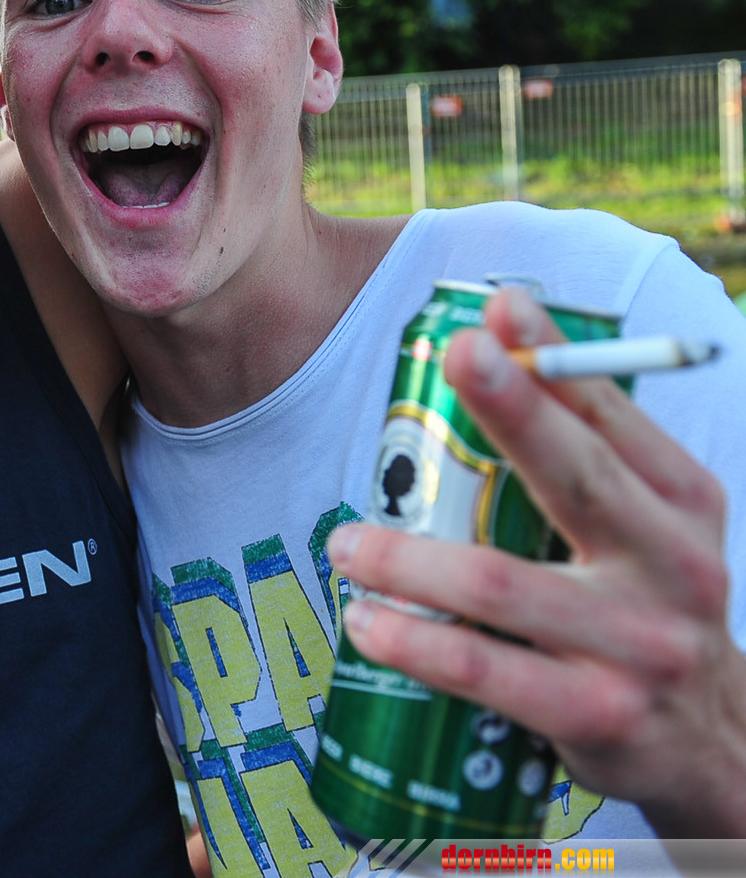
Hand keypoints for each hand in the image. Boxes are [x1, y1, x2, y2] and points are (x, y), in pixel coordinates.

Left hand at [328, 288, 745, 836]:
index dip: (555, 360)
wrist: (711, 743)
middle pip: (578, 478)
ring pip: (506, 585)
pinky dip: (417, 644)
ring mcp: (641, 645)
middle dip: (517, 410)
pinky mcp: (600, 715)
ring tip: (345, 545)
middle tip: (454, 358)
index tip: (497, 311)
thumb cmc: (645, 603)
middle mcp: (675, 567)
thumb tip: (506, 318)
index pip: (615, 419)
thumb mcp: (643, 521)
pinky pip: (488, 673)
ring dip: (410, 559)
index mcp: (682, 504)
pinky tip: (367, 622)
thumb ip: (581, 433)